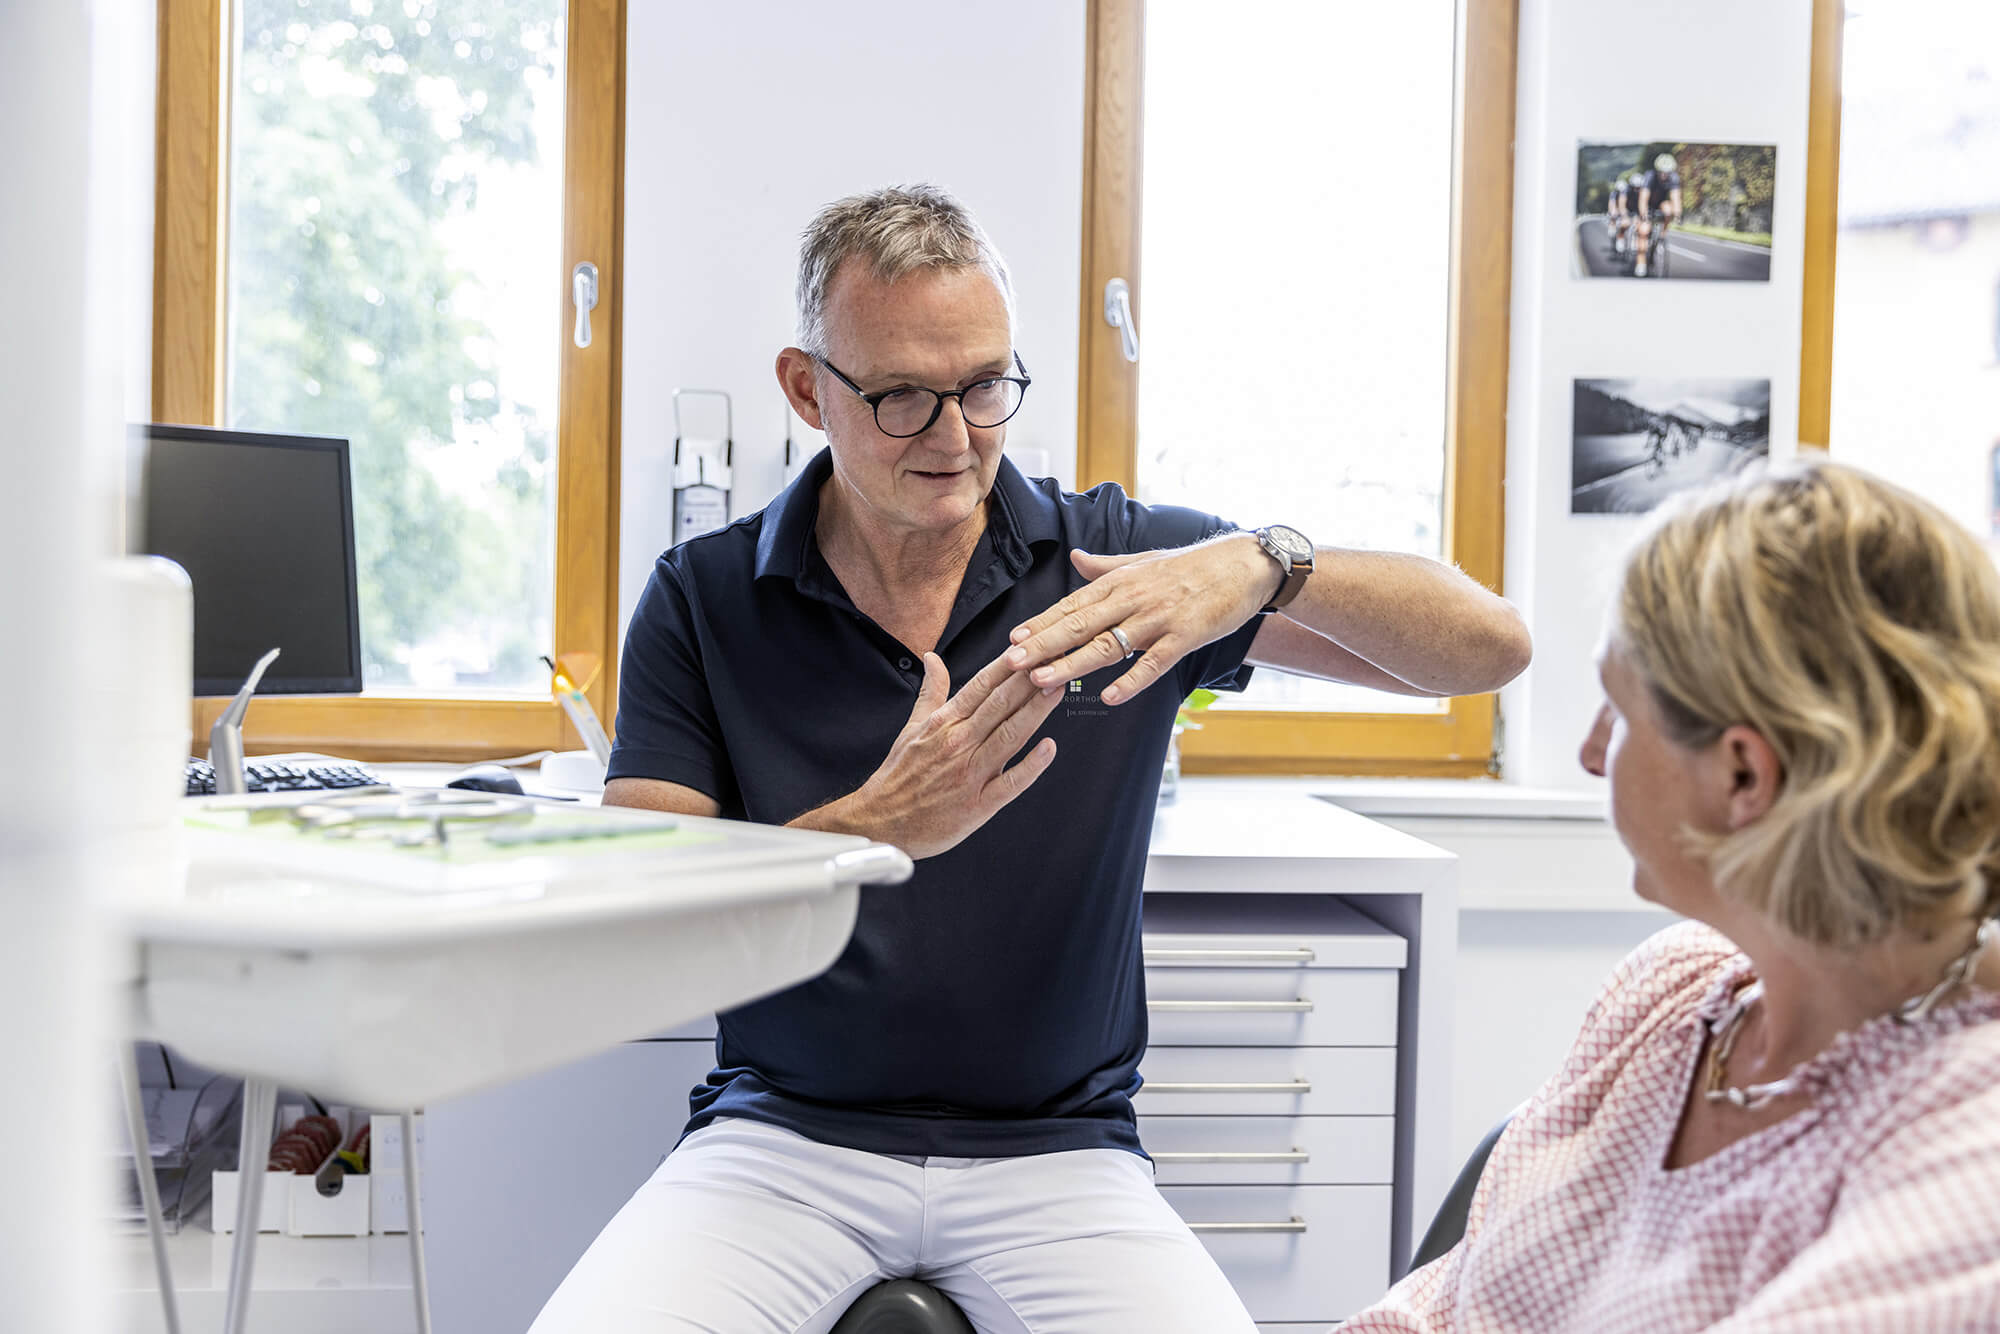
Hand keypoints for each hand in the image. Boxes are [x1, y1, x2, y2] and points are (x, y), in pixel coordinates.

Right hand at [801, 649, 1062, 859]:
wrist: (880, 822)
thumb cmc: (898, 776)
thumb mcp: (911, 727)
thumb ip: (931, 692)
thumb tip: (933, 658)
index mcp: (943, 723)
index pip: (981, 686)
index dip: (1007, 665)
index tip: (1029, 648)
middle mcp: (958, 743)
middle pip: (1000, 705)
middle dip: (1029, 681)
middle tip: (1054, 660)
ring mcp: (969, 774)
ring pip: (1009, 736)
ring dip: (1035, 711)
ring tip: (1057, 689)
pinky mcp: (978, 805)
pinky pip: (1010, 783)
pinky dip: (1031, 766)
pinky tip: (1049, 748)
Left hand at [1003, 535, 1279, 704]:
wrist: (1245, 565)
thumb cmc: (1194, 566)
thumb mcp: (1144, 560)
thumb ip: (1106, 565)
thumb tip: (1074, 557)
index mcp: (1121, 581)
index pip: (1072, 604)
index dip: (1042, 623)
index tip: (1013, 639)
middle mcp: (1133, 598)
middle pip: (1080, 624)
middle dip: (1043, 645)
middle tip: (1011, 663)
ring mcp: (1159, 618)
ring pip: (1108, 644)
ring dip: (1073, 664)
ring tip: (1043, 681)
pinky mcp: (1185, 636)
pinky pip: (1154, 662)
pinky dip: (1131, 680)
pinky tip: (1109, 696)